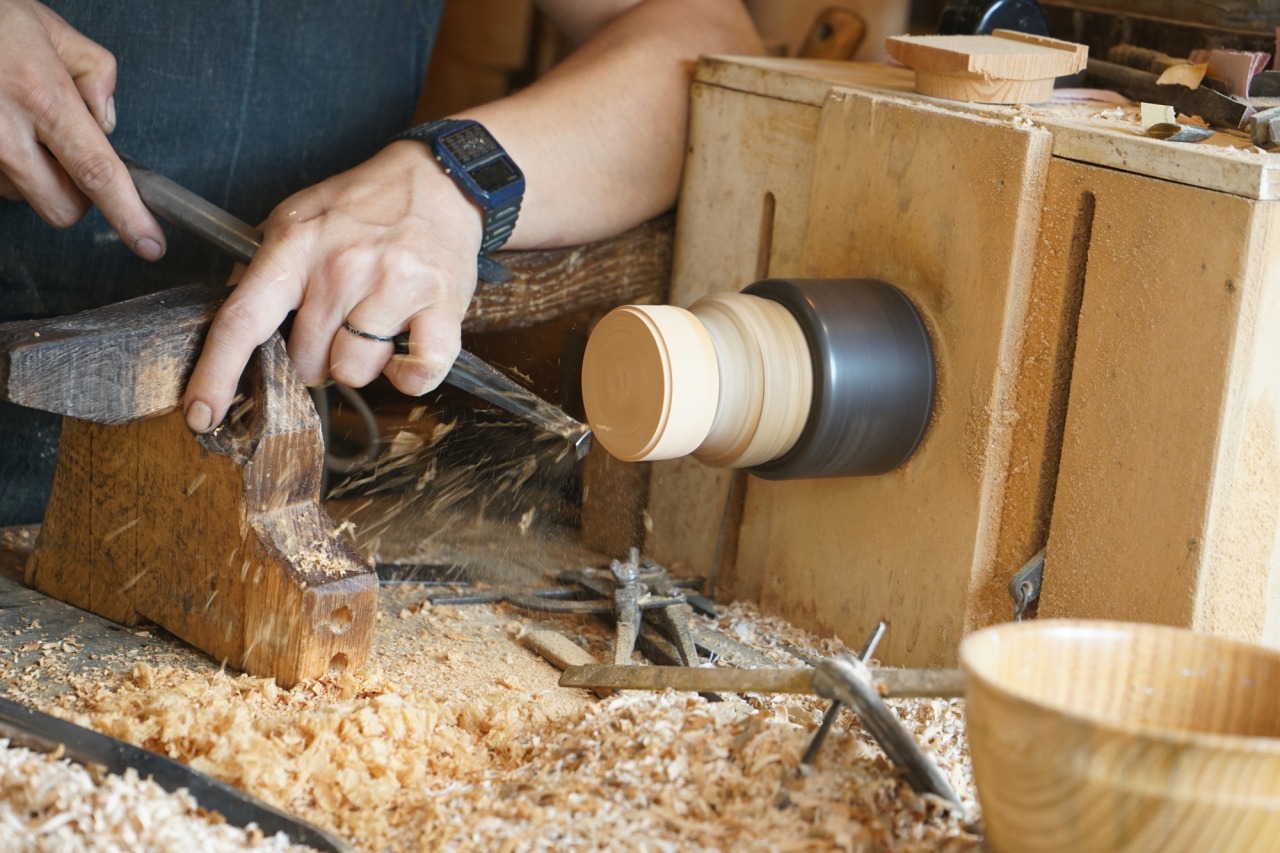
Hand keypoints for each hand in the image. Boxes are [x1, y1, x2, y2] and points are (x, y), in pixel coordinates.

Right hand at [0, 0, 164, 258]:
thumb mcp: (51, 30)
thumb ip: (96, 73)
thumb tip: (104, 120)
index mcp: (41, 97)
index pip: (97, 172)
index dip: (128, 215)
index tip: (151, 244)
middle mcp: (4, 130)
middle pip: (62, 209)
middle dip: (78, 196)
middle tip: (70, 156)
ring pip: (25, 196)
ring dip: (35, 175)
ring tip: (18, 123)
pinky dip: (7, 165)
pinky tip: (0, 126)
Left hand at [182, 140, 482, 432]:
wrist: (439, 180)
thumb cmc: (366, 203)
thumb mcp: (299, 216)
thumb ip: (262, 264)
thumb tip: (229, 311)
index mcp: (296, 246)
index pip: (242, 321)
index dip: (216, 375)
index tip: (201, 414)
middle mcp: (342, 268)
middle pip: (306, 362)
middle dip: (316, 359)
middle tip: (336, 326)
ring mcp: (394, 287)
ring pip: (354, 372)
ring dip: (361, 363)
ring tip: (374, 327)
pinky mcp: (441, 306)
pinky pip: (415, 375)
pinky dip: (408, 374)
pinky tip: (405, 348)